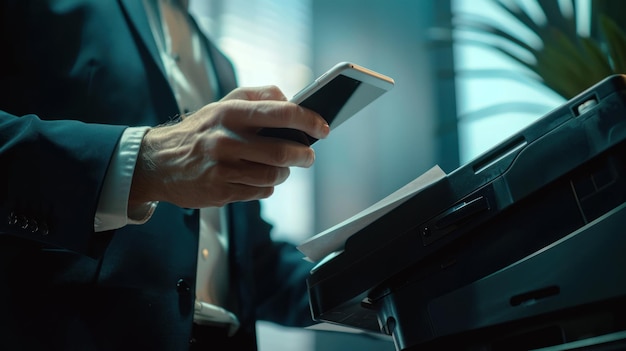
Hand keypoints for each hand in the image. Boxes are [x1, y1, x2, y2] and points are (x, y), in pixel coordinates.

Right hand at [129, 86, 329, 207]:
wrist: (158, 162)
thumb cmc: (198, 131)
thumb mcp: (222, 104)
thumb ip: (256, 95)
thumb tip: (288, 98)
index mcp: (228, 113)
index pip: (278, 112)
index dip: (307, 119)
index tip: (323, 127)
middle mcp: (225, 140)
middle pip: (281, 151)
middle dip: (304, 155)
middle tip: (308, 155)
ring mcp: (222, 168)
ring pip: (273, 176)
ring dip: (285, 173)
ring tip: (283, 168)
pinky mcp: (220, 192)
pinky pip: (260, 192)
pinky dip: (267, 186)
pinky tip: (259, 179)